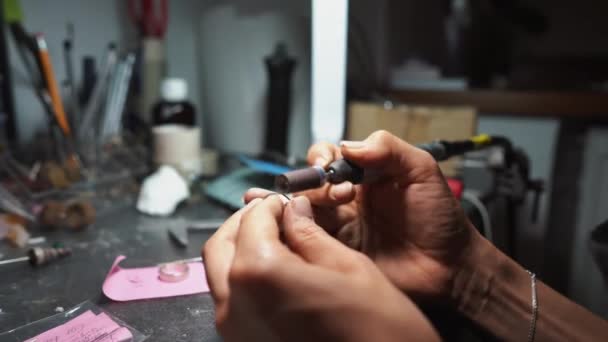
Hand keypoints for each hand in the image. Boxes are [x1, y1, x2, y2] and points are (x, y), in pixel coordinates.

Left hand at [203, 195, 439, 341]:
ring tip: (276, 241)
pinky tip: (276, 272)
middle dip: (245, 223)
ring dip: (241, 249)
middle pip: (221, 246)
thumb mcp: (350, 269)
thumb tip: (294, 210)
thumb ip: (311, 235)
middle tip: (274, 215)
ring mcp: (233, 331)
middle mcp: (233, 304)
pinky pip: (231, 300)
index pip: (252, 221)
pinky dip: (245, 277)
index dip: (271, 204)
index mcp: (259, 274)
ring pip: (220, 274)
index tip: (288, 201)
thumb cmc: (379, 328)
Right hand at [245, 131, 477, 300]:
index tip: (329, 166)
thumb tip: (348, 146)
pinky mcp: (335, 253)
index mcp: (365, 176)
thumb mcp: (421, 170)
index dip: (322, 158)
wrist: (449, 268)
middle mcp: (348, 200)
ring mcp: (340, 227)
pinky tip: (280, 223)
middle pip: (310, 183)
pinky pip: (306, 240)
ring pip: (302, 210)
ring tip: (280, 202)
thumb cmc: (440, 220)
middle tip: (336, 194)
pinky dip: (291, 231)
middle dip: (310, 183)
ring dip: (290, 203)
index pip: (329, 157)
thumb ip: (388, 148)